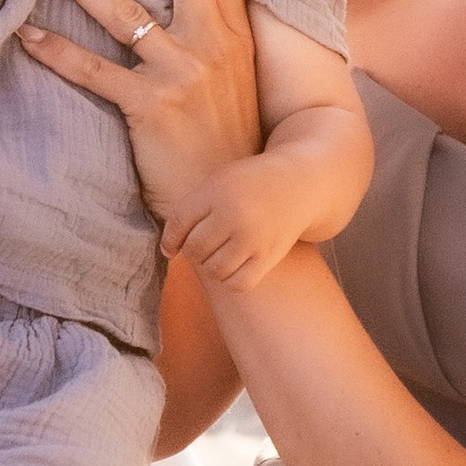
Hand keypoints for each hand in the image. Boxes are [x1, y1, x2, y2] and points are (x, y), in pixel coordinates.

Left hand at [20, 0, 262, 240]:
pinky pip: (93, 70)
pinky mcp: (150, 108)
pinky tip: (26, 31)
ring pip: (125, 11)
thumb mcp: (235, 81)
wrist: (230, 205)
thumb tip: (190, 2)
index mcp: (237, 36)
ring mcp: (183, 75)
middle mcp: (214, 46)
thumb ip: (218, 38)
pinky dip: (55, 48)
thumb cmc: (226, 143)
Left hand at [169, 153, 311, 293]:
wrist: (297, 184)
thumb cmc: (248, 185)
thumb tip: (167, 253)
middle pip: (195, 248)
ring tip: (218, 253)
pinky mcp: (269, 255)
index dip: (170, 240)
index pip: (178, 223)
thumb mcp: (218, 183)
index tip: (172, 248)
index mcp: (217, 191)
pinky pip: (238, 283)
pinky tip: (233, 265)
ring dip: (210, 266)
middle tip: (205, 244)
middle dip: (193, 251)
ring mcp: (254, 237)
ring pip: (213, 269)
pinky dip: (230, 279)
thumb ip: (190, 210)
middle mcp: (235, 214)